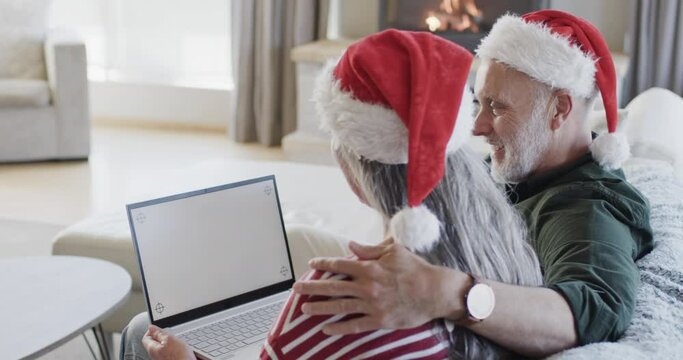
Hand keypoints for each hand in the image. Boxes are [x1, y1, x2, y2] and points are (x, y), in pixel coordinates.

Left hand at [142, 325, 195, 359]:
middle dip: (163, 337)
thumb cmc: (179, 357)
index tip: (160, 328)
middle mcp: (155, 356)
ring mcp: (162, 359)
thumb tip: (151, 327)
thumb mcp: (170, 339)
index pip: (146, 337)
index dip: (152, 331)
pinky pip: (169, 353)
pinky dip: (174, 350)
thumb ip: (159, 333)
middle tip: (171, 336)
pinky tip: (181, 351)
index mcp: (152, 349)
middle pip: (155, 343)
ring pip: (163, 348)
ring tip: (178, 344)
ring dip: (170, 343)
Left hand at [293, 239, 465, 334]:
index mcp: (369, 268)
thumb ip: (369, 249)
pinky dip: (339, 328)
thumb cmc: (416, 268)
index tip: (311, 265)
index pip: (340, 265)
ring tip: (304, 309)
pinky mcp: (379, 320)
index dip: (323, 265)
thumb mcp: (393, 251)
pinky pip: (354, 325)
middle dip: (312, 287)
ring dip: (320, 308)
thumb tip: (350, 245)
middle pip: (333, 287)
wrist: (434, 292)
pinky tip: (326, 329)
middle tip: (296, 288)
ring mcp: (372, 305)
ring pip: (340, 307)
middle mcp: (367, 286)